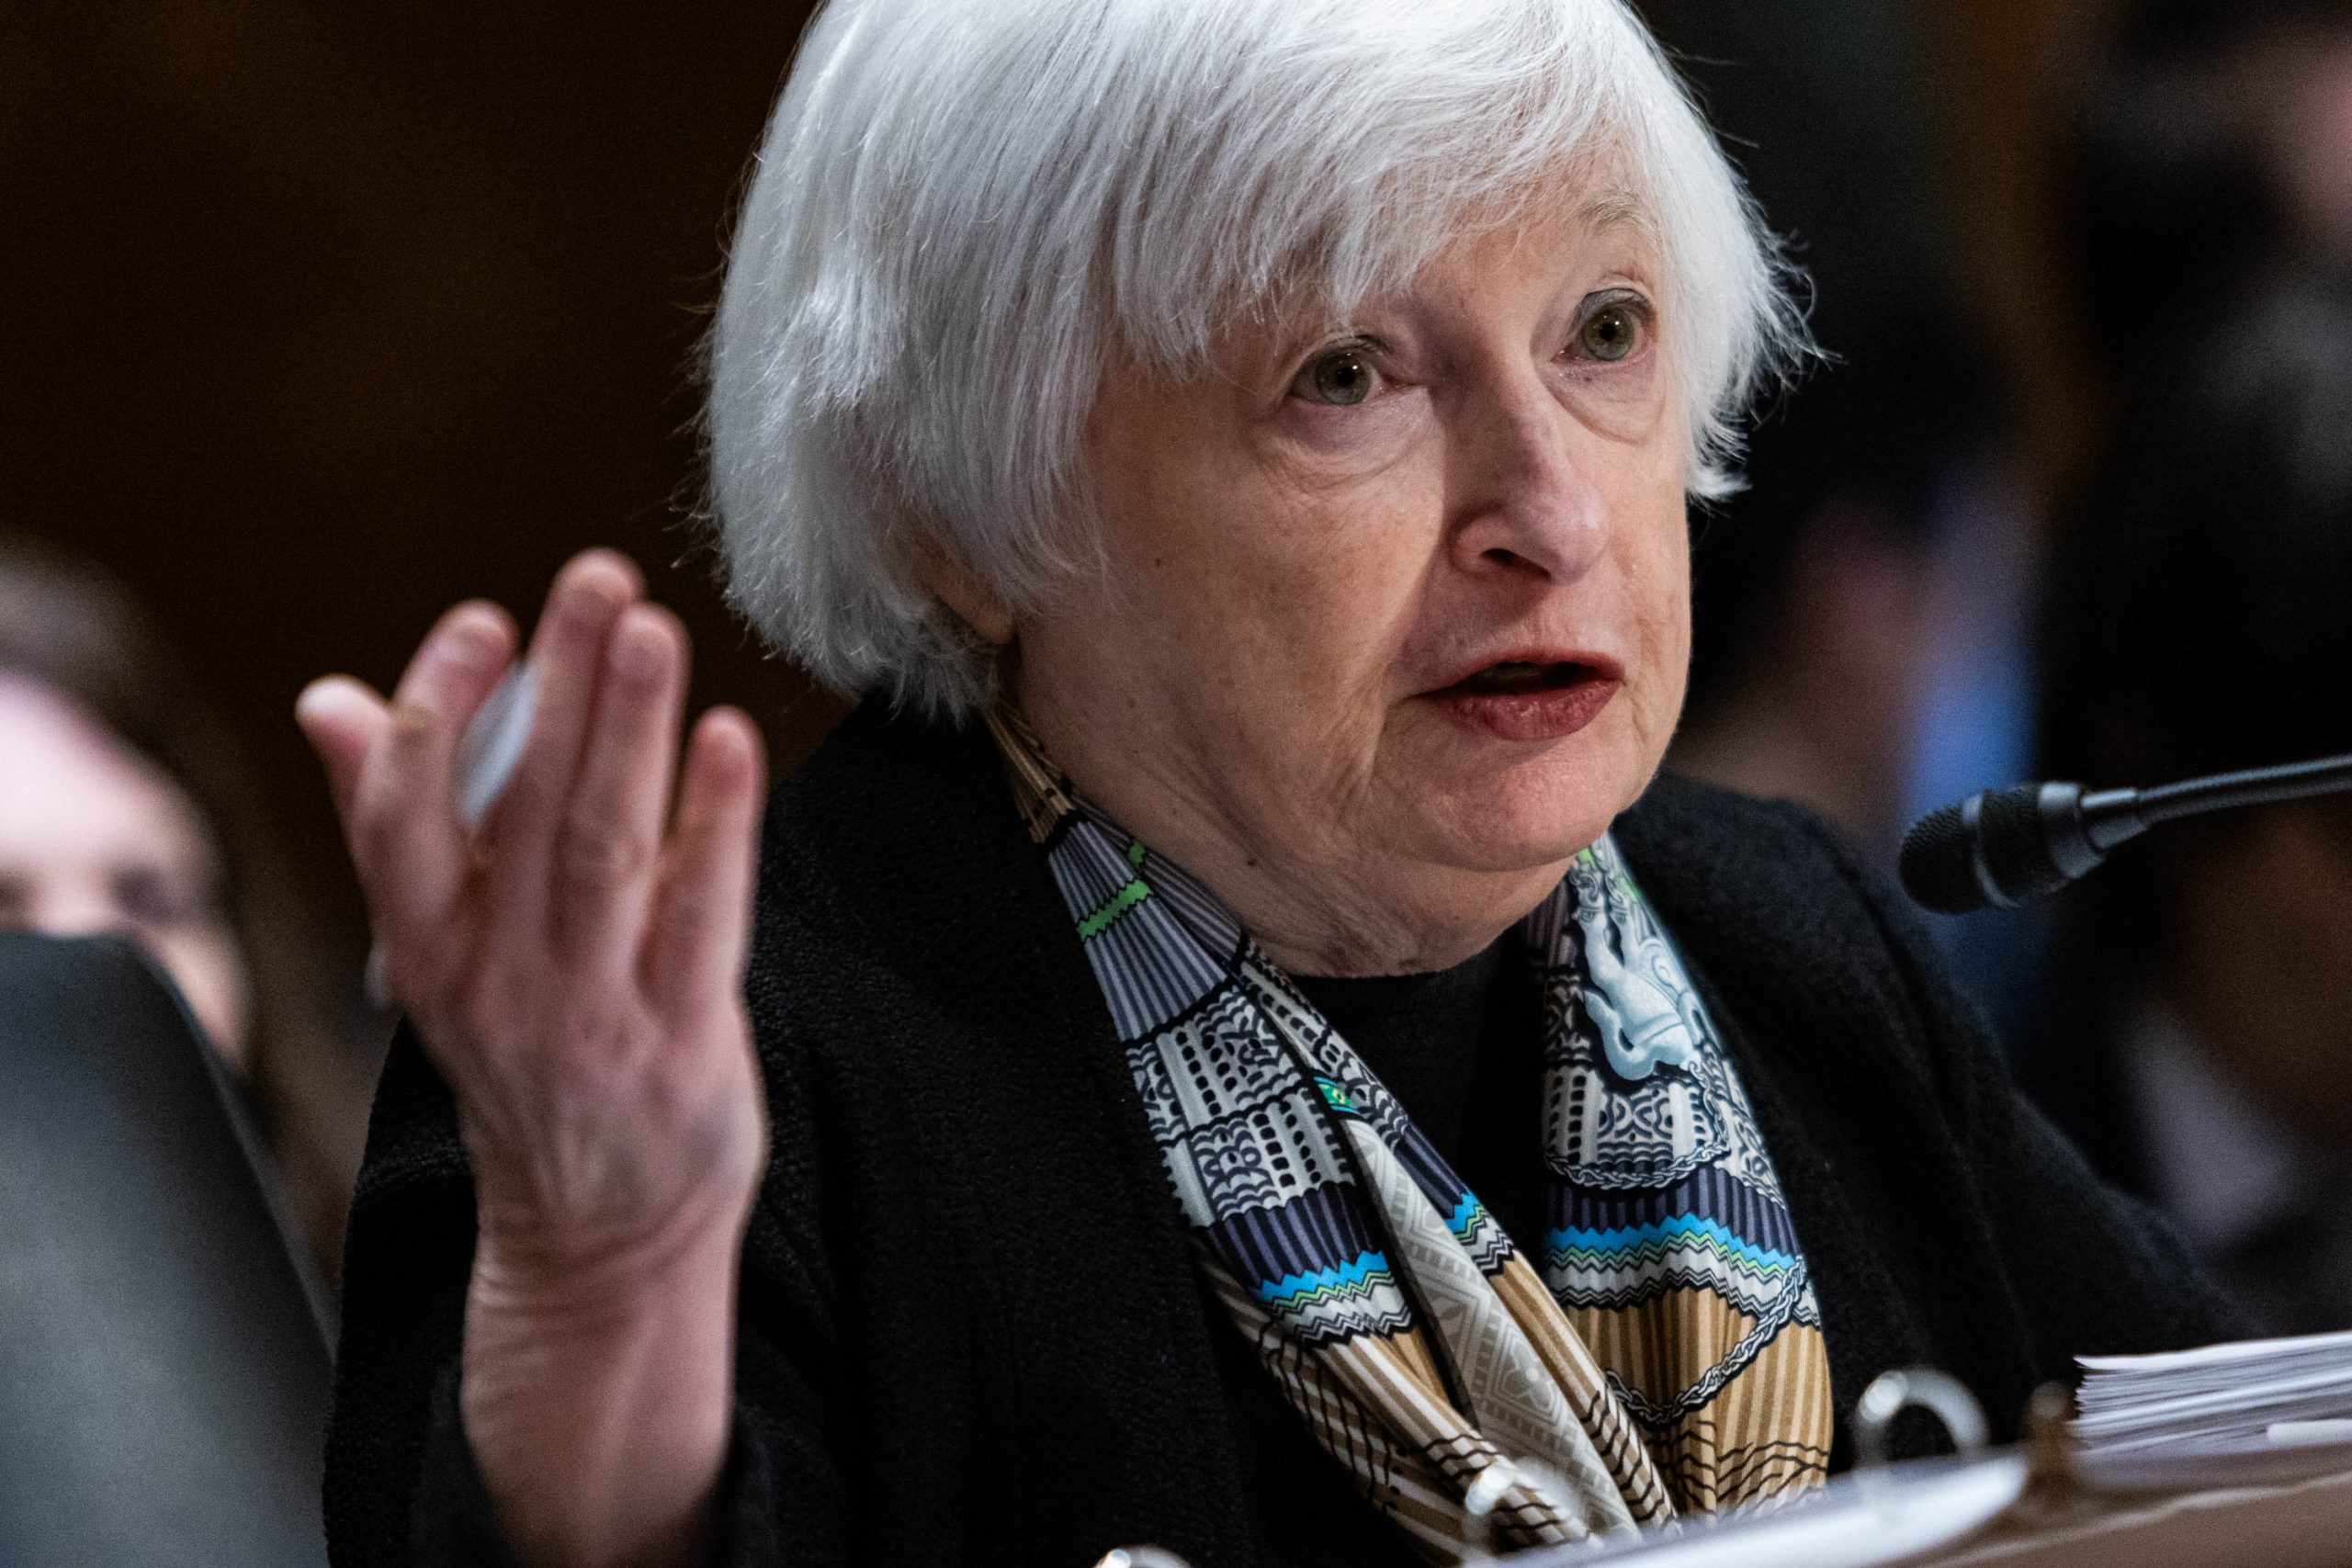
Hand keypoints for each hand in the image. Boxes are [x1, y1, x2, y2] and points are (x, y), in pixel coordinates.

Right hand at [299, 549, 767, 1564]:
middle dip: (557, 687)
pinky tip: (731, 741)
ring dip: (629, 734)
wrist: (597, 1238)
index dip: (436, 711)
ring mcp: (594, 1014)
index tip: (482, 622)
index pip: (405, 815)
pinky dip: (716, 826)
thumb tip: (331, 698)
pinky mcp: (683, 1041)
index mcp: (428, 950)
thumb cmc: (527, 1062)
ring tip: (653, 630)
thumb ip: (397, 827)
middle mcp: (500, 979)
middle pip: (521, 811)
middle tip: (595, 577)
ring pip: (604, 852)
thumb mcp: (441, 959)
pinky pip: (702, 918)